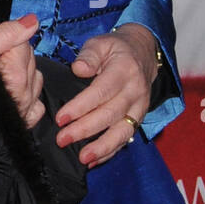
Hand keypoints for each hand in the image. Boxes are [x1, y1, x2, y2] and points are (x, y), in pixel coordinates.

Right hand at [0, 13, 44, 128]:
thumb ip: (6, 34)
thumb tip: (31, 22)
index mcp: (15, 71)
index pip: (24, 41)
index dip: (8, 37)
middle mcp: (24, 91)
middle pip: (30, 58)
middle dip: (16, 53)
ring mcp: (25, 106)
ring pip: (36, 78)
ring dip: (24, 73)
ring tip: (0, 74)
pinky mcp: (25, 119)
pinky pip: (37, 103)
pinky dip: (29, 95)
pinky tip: (13, 92)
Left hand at [55, 24, 159, 166]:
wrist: (143, 54)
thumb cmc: (115, 49)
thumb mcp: (101, 42)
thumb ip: (89, 54)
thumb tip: (79, 69)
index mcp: (124, 70)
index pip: (101, 92)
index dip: (80, 107)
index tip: (61, 118)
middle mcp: (135, 91)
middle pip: (110, 115)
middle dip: (85, 130)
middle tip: (62, 139)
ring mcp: (140, 107)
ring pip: (122, 131)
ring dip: (101, 147)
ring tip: (82, 158)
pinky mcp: (139, 118)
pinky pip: (126, 138)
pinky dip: (111, 151)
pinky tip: (94, 160)